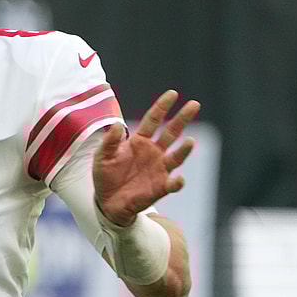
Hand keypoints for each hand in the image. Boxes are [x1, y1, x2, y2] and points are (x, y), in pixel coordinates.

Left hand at [93, 90, 199, 226]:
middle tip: (194, 104)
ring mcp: (159, 169)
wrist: (107, 202)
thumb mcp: (102, 156)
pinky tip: (179, 179)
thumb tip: (116, 125)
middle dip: (182, 118)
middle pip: (171, 132)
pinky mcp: (160, 187)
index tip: (173, 94)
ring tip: (190, 141)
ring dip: (184, 150)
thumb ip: (110, 141)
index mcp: (139, 141)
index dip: (162, 106)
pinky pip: (172, 184)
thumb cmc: (105, 175)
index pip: (153, 120)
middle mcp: (153, 152)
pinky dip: (177, 182)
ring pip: (176, 156)